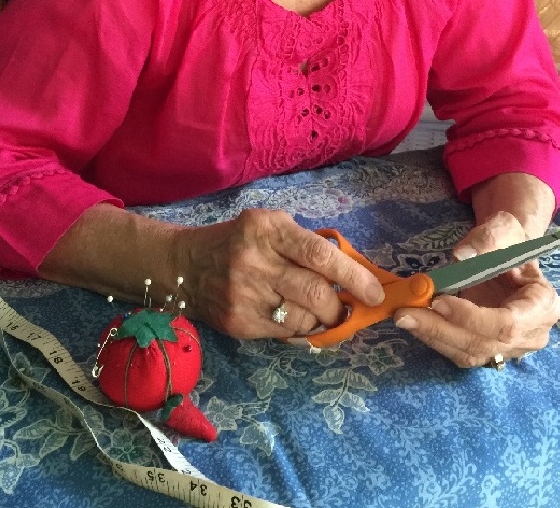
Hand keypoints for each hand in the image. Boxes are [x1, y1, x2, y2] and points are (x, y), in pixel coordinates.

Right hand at [175, 208, 384, 339]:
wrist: (186, 266)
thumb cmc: (240, 241)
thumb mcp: (270, 226)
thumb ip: (306, 244)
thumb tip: (353, 273)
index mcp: (267, 230)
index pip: (319, 254)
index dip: (352, 276)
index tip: (373, 292)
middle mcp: (255, 261)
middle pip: (315, 293)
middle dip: (339, 306)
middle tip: (345, 308)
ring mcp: (245, 296)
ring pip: (304, 319)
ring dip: (321, 320)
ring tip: (319, 312)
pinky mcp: (240, 324)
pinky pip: (286, 334)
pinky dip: (300, 329)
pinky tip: (295, 318)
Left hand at [393, 211, 559, 367]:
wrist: (507, 252)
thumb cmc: (509, 240)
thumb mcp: (503, 229)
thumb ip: (487, 240)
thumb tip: (462, 257)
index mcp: (543, 305)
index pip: (508, 324)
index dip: (472, 318)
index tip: (439, 302)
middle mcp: (531, 335)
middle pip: (484, 344)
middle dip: (442, 329)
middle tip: (405, 313)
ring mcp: (511, 348)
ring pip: (470, 353)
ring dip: (433, 336)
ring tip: (403, 316)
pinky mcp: (490, 350)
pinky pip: (461, 352)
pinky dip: (435, 338)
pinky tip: (414, 322)